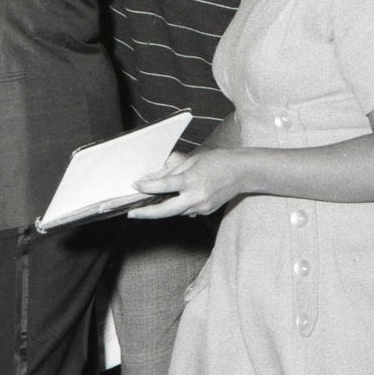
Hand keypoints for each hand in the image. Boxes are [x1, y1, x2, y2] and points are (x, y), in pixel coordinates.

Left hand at [127, 148, 245, 219]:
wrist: (241, 172)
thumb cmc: (217, 161)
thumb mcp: (191, 161)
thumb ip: (170, 172)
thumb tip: (152, 179)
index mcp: (192, 180)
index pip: (164, 186)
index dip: (147, 186)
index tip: (135, 185)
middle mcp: (196, 197)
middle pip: (166, 210)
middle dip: (146, 213)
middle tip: (131, 213)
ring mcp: (202, 207)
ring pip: (175, 212)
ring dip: (160, 210)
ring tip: (145, 207)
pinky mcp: (205, 212)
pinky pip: (185, 211)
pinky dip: (176, 207)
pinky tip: (170, 202)